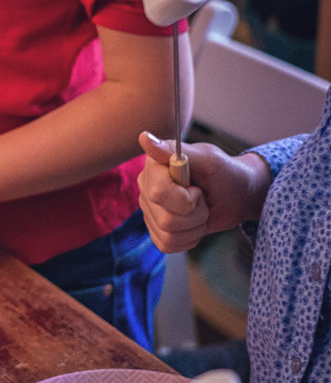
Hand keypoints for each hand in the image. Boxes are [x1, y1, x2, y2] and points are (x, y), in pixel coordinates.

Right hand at [137, 131, 271, 252]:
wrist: (237, 196)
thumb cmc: (225, 173)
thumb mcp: (207, 159)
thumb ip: (174, 151)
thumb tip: (144, 138)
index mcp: (154, 166)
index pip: (157, 192)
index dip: (184, 198)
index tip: (198, 189)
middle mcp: (146, 187)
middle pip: (165, 219)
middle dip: (195, 214)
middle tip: (203, 199)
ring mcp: (150, 210)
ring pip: (168, 234)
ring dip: (195, 226)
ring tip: (201, 210)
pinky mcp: (157, 231)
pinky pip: (167, 245)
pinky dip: (189, 238)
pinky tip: (195, 224)